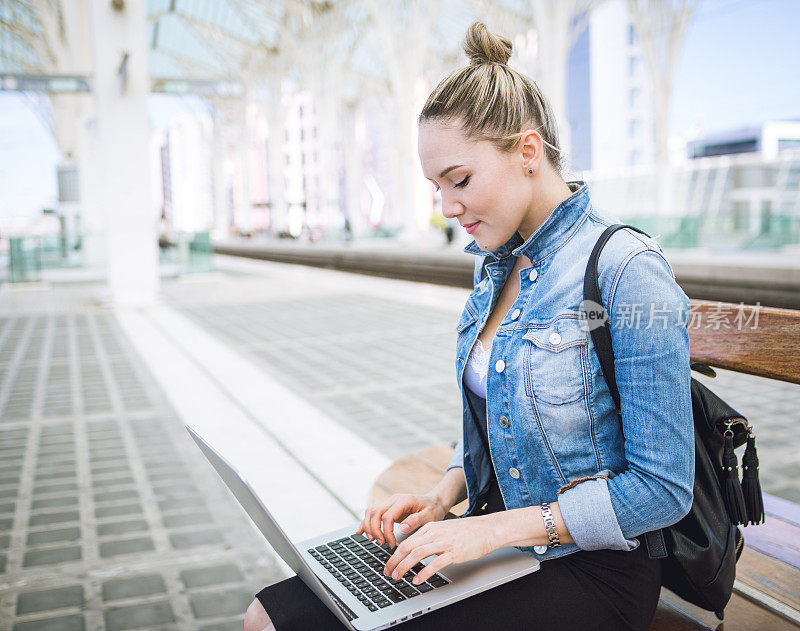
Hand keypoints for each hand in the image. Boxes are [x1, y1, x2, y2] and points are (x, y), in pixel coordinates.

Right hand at [355, 493, 447, 547]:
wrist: (434, 502)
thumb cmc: (433, 509)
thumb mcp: (429, 516)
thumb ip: (416, 521)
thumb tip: (402, 528)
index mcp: (404, 501)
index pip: (387, 516)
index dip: (386, 532)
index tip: (392, 544)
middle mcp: (394, 500)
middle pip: (375, 512)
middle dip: (375, 530)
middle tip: (382, 543)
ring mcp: (389, 503)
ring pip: (370, 512)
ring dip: (368, 527)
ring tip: (373, 540)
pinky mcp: (387, 508)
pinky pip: (372, 513)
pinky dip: (364, 522)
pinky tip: (360, 532)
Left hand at [383, 515, 498, 584]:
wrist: (487, 529)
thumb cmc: (466, 531)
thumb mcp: (443, 529)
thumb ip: (429, 537)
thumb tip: (415, 549)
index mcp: (430, 528)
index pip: (406, 541)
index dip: (395, 554)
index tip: (389, 564)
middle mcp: (435, 533)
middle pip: (408, 547)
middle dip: (395, 561)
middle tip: (388, 572)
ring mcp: (444, 542)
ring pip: (417, 553)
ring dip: (404, 566)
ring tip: (398, 576)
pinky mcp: (454, 552)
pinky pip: (435, 563)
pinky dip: (424, 572)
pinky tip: (417, 580)